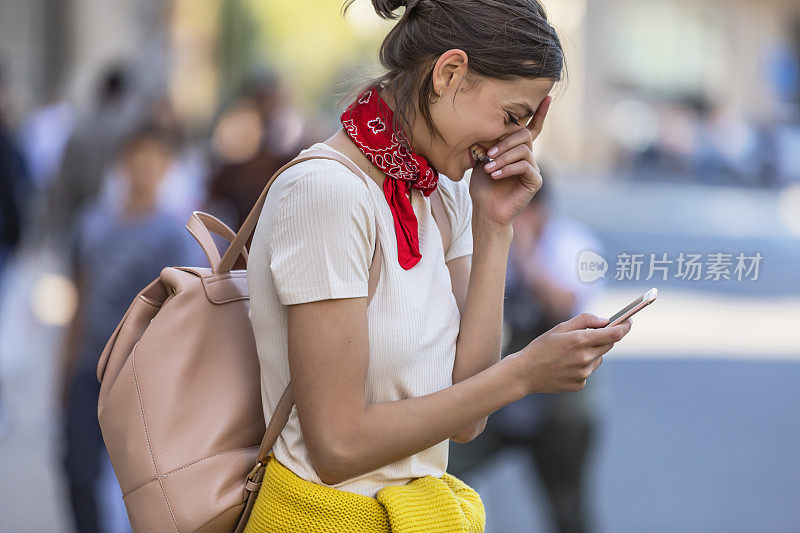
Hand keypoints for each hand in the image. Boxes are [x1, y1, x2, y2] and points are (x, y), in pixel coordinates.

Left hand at [469, 96, 550, 228]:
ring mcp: (533, 169)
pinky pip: (524, 166)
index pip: (532, 128)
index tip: (547, 97)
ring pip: (523, 150)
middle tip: (487, 155)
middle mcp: (528, 157)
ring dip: (503, 157)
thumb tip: (489, 126)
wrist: (486, 211)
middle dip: (505, 142)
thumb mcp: (482, 160)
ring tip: (488, 168)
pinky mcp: (535, 181)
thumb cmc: (483, 187)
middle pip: (525, 135)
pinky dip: (507, 169)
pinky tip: (494, 175)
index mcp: (517, 150)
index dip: (540, 113)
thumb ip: (489, 144)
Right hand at [506, 312, 632, 393]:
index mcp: (580, 341)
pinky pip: (589, 371)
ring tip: (569, 353)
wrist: (525, 372)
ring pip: (598, 358)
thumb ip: (584, 321)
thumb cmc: (541, 347)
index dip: (625, 326)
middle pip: (608, 345)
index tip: (629, 320)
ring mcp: (583, 373)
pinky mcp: (580, 384)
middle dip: (605, 338)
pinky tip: (566, 365)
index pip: (614, 334)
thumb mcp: (560, 328)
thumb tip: (605, 321)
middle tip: (592, 334)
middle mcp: (585, 358)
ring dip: (592, 353)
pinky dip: (582, 366)